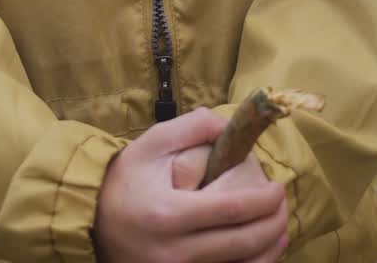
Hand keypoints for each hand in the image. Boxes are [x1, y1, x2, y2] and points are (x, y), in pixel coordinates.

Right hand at [93, 107, 288, 262]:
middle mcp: (175, 252)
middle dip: (272, 225)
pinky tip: (260, 253)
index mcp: (169, 214)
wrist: (92, 219)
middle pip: (241, 244)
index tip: (278, 189)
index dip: (262, 202)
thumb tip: (229, 126)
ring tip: (280, 230)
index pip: (230, 210)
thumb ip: (190, 127)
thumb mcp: (151, 143)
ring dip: (268, 252)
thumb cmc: (125, 178)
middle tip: (284, 206)